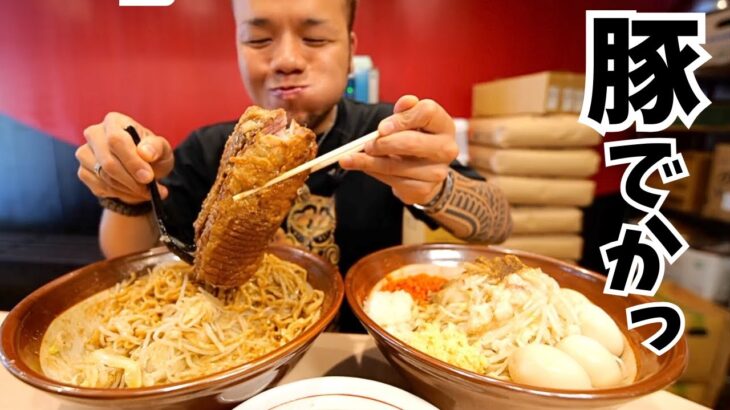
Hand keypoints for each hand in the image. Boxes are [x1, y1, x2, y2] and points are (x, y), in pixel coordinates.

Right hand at [75, 112, 173, 203]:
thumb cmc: (152, 154)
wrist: (142, 168)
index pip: (116, 140)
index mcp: (114, 121)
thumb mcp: (162, 149)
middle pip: (108, 162)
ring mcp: (85, 153)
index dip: (132, 161)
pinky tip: (133, 192)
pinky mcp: (83, 171)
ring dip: (128, 189)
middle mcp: (94, 133)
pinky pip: (99, 187)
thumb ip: (157, 147)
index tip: (148, 177)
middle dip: (131, 180)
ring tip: (146, 192)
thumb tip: (145, 153)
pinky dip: (120, 194)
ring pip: (103, 177)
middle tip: (149, 190)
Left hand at [339, 95, 457, 204]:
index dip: (401, 119)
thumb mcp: (412, 121)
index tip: (381, 127)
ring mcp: (437, 172)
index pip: (426, 113)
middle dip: (383, 143)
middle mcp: (446, 149)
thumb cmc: (416, 140)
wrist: (426, 172)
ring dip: (370, 161)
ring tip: (352, 157)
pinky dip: (374, 173)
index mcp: (444, 125)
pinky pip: (393, 181)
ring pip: (396, 166)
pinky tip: (365, 167)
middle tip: (367, 144)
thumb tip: (406, 101)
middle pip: (411, 142)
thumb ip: (406, 110)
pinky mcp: (424, 190)